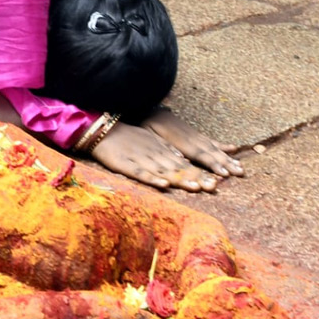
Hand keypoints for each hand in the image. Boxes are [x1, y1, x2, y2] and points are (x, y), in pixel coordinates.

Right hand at [89, 121, 223, 191]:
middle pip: (178, 170)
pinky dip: (153, 180)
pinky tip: (164, 186)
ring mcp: (141, 160)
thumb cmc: (126, 135)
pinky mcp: (126, 165)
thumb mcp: (150, 138)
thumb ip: (165, 149)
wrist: (101, 129)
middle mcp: (155, 155)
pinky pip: (141, 174)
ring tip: (197, 188)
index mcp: (161, 150)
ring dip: (181, 181)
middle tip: (214, 188)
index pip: (184, 164)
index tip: (217, 182)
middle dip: (197, 178)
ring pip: (164, 172)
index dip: (200, 173)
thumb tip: (182, 158)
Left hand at [140, 106, 243, 179]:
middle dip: (226, 163)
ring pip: (214, 147)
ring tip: (240, 167)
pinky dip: (223, 145)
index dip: (212, 164)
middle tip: (240, 173)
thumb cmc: (148, 124)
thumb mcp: (150, 134)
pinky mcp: (196, 134)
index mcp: (180, 141)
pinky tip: (234, 148)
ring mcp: (195, 135)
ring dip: (228, 157)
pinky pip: (211, 140)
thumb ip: (164, 146)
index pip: (199, 155)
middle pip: (211, 152)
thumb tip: (180, 157)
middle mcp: (191, 138)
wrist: (152, 109)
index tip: (224, 173)